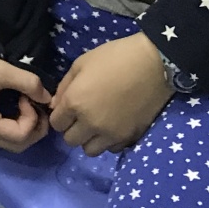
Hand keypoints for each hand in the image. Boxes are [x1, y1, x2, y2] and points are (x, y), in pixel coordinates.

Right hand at [0, 59, 52, 152]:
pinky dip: (14, 126)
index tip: (27, 97)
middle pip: (16, 145)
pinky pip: (1, 135)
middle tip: (36, 107)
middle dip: (34, 129)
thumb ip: (28, 83)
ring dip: (25, 128)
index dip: (32, 119)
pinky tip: (16, 108)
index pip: (19, 136)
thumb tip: (48, 98)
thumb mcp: (1, 70)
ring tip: (26, 106)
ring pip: (10, 143)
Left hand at [49, 33, 172, 155]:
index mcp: (75, 103)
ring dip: (90, 139)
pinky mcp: (130, 138)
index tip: (68, 109)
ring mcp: (111, 134)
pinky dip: (109, 141)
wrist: (153, 64)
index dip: (60, 115)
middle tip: (82, 116)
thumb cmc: (114, 57)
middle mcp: (90, 123)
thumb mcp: (81, 63)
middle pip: (70, 140)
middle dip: (73, 129)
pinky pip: (111, 149)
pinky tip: (114, 126)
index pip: (56, 123)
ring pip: (90, 150)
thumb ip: (64, 86)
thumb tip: (56, 105)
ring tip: (98, 123)